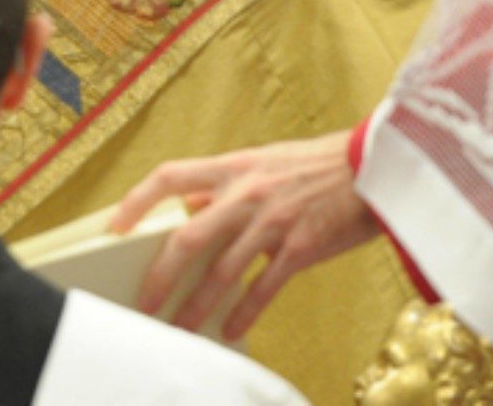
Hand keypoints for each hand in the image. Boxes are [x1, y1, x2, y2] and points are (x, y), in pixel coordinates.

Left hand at [109, 130, 378, 340]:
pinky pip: (264, 286)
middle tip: (145, 303)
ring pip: (221, 271)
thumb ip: (228, 185)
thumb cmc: (318, 164)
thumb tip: (191, 206)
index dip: (138, 200)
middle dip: (161, 276)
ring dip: (197, 305)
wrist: (377, 166)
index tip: (115, 226)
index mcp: (233, 167)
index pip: (170, 177)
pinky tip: (230, 330)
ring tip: (181, 329)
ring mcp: (273, 221)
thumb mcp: (264, 161)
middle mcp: (247, 193)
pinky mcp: (301, 246)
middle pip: (188, 237)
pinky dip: (244, 312)